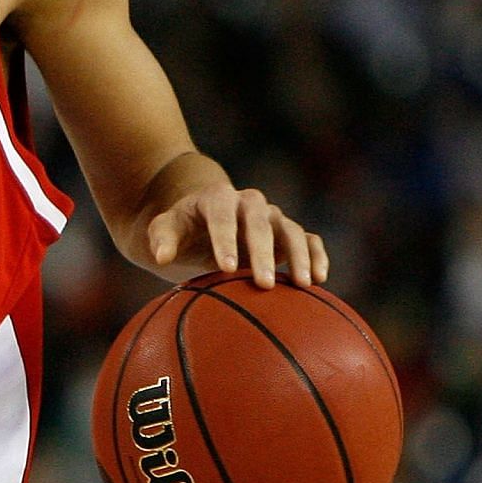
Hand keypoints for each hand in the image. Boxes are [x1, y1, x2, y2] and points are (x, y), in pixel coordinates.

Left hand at [146, 187, 328, 288]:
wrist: (207, 223)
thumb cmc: (184, 229)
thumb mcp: (167, 228)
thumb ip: (162, 237)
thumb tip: (161, 256)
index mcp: (217, 198)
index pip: (222, 216)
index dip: (225, 240)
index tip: (227, 268)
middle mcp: (250, 203)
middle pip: (260, 223)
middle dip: (262, 252)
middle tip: (263, 284)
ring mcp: (272, 217)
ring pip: (291, 229)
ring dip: (299, 255)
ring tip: (302, 284)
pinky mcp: (288, 233)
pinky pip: (309, 239)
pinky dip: (317, 255)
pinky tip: (320, 280)